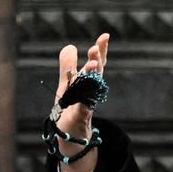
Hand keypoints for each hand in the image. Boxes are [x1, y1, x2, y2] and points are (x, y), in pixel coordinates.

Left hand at [54, 33, 108, 171]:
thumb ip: (68, 66)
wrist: (70, 135)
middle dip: (96, 62)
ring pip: (90, 91)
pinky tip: (82, 100)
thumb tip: (71, 46)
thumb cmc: (70, 107)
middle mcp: (90, 92)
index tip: (105, 36)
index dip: (101, 51)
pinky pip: (81, 111)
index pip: (96, 65)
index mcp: (87, 82)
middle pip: (96, 75)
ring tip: (91, 65)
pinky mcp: (79, 120)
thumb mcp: (67, 84)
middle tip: (95, 49)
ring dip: (91, 78)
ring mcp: (86, 106)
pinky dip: (82, 105)